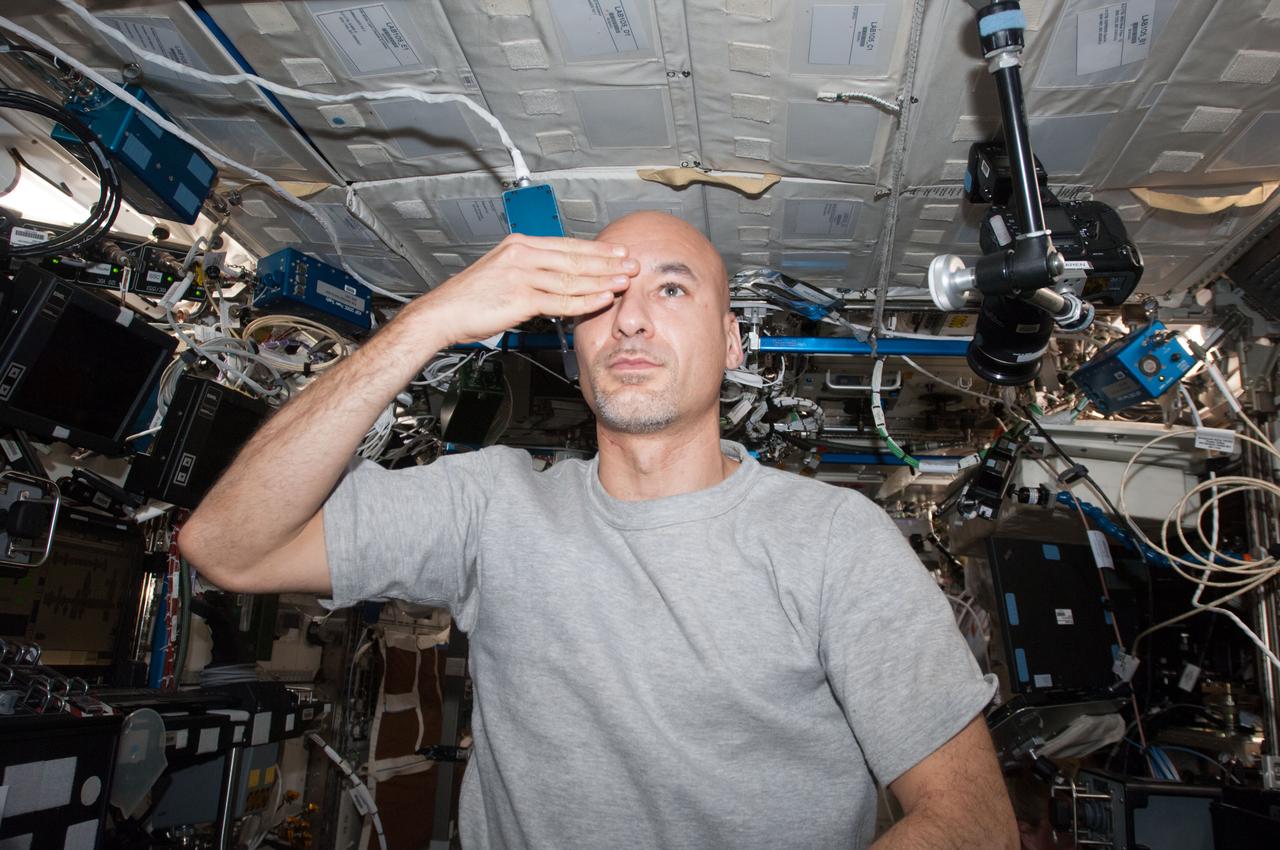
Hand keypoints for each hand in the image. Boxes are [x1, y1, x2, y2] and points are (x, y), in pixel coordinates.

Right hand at [415, 234, 636, 344]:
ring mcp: (521, 274)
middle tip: (632, 263)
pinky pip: (561, 300)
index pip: (567, 244)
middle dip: (607, 262)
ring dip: (602, 280)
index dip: (596, 249)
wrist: (442, 313)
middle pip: (574, 258)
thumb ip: (530, 272)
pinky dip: (585, 300)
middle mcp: (522, 254)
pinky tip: (602, 298)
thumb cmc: (470, 298)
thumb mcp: (502, 273)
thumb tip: (556, 279)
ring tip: (625, 281)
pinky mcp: (520, 297)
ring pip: (571, 278)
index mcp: (519, 244)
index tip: (617, 251)